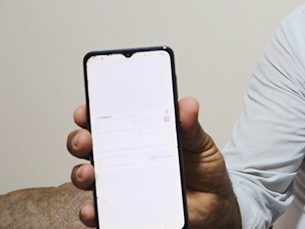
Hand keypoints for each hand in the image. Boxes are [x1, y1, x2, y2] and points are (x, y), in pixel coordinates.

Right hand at [67, 97, 240, 227]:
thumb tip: (188, 104)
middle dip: (80, 141)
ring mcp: (121, 183)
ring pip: (88, 177)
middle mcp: (122, 157)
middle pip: (89, 146)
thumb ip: (191, 125)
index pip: (108, 118)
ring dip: (81, 174)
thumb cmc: (202, 167)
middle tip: (86, 140)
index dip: (91, 113)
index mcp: (137, 134)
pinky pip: (101, 212)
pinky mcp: (124, 208)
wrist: (214, 202)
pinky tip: (95, 210)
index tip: (85, 111)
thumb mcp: (199, 142)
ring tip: (90, 174)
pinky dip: (92, 211)